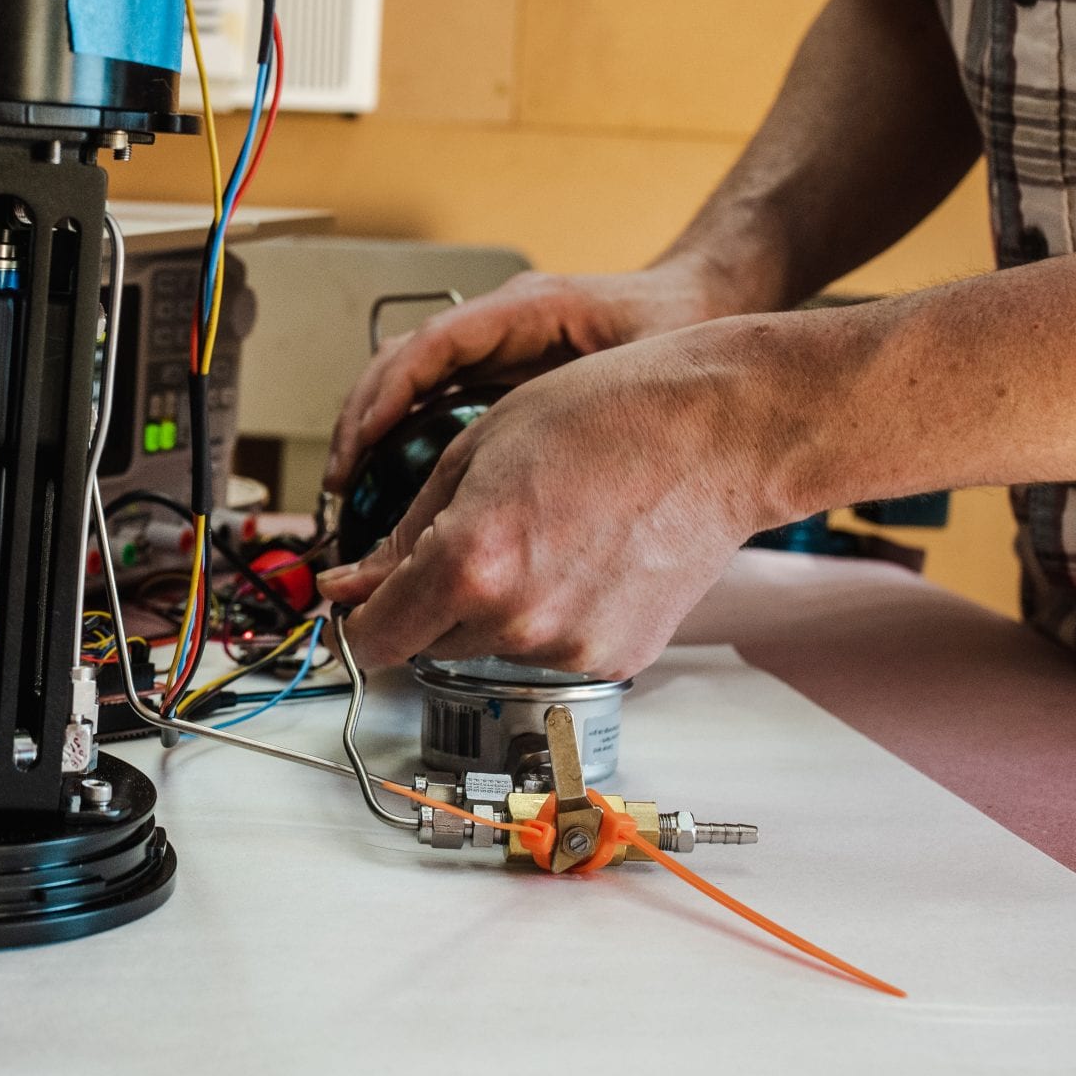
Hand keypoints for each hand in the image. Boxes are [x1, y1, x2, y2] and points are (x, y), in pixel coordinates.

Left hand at [316, 321, 798, 674]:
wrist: (719, 433)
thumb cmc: (606, 416)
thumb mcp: (475, 449)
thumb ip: (406, 530)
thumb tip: (356, 582)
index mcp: (467, 563)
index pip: (373, 638)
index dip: (359, 617)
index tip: (361, 601)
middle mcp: (515, 620)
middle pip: (427, 643)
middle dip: (429, 600)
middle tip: (475, 535)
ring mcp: (569, 648)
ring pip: (487, 647)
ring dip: (492, 607)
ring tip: (545, 533)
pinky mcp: (614, 659)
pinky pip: (547, 650)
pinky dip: (548, 615)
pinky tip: (581, 558)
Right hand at [323, 259, 735, 494]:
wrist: (705, 304)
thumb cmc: (679, 323)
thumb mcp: (642, 364)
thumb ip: (599, 406)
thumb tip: (548, 466)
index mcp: (525, 309)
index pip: (432, 345)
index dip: (388, 395)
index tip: (363, 442)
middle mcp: (498, 325)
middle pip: (401, 363)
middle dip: (362, 420)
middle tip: (343, 482)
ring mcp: (494, 348)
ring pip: (408, 383)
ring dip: (374, 433)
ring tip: (355, 492)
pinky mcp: (501, 377)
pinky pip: (435, 403)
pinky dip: (406, 442)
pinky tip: (400, 488)